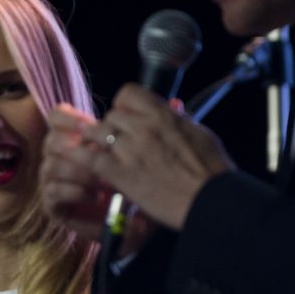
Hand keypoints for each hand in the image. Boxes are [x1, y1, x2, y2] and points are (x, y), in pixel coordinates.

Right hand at [41, 105, 155, 255]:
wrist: (139, 225)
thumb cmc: (144, 186)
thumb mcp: (147, 155)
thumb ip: (150, 129)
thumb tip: (171, 102)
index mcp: (79, 140)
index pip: (58, 117)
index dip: (68, 117)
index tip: (88, 124)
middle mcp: (63, 159)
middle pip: (51, 141)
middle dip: (73, 146)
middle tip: (95, 153)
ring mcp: (56, 183)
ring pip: (50, 167)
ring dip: (77, 172)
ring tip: (102, 181)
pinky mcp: (56, 208)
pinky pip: (52, 193)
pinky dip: (74, 192)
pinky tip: (97, 197)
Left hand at [65, 85, 234, 230]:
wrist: (212, 200)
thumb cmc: (212, 172)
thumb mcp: (198, 133)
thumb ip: (179, 119)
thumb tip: (172, 107)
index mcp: (164, 115)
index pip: (128, 93)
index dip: (123, 106)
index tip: (127, 119)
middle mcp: (145, 127)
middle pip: (111, 115)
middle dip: (110, 129)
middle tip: (115, 145)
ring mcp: (131, 149)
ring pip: (96, 133)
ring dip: (95, 143)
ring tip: (100, 155)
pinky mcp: (121, 173)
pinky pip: (89, 158)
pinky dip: (82, 159)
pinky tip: (83, 165)